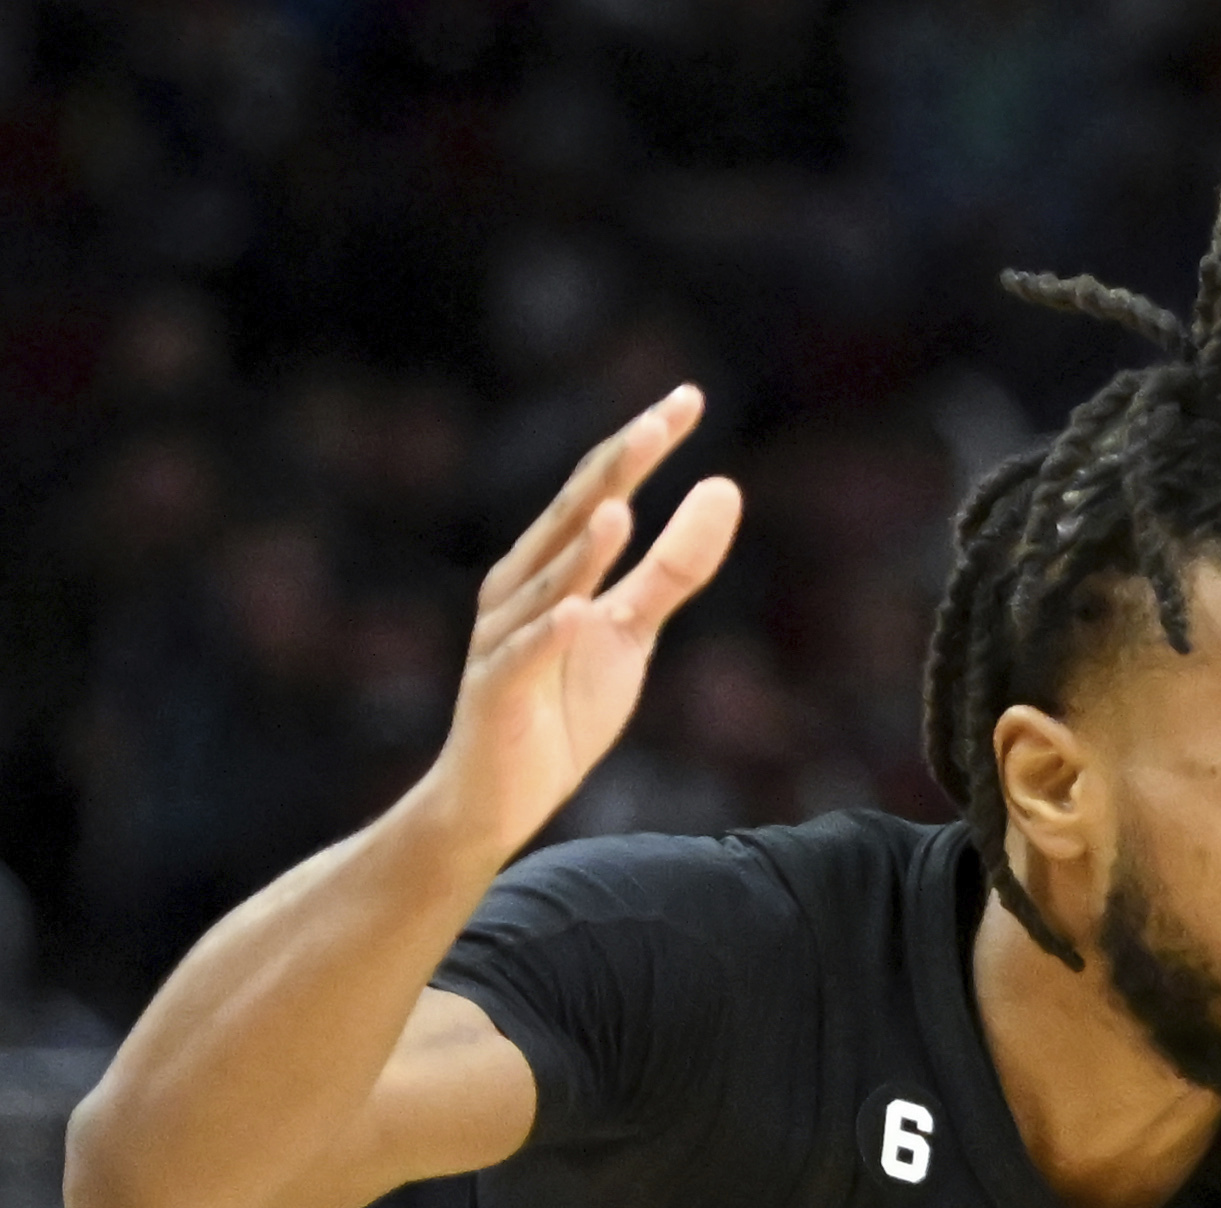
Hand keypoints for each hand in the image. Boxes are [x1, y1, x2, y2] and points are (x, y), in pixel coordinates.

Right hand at [418, 389, 742, 866]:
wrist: (498, 796)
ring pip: (546, 583)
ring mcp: (502, 637)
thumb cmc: (560, 703)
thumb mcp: (631, 629)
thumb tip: (724, 487)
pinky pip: (523, 658)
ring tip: (621, 507)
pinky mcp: (496, 692)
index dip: (642, 444)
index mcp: (550, 562)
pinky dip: (548, 635)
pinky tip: (577, 612)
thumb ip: (673, 566)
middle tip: (661, 420)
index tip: (688, 398)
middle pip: (572, 514)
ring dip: (581, 547)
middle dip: (617, 468)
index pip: (601, 487)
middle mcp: (519, 585)